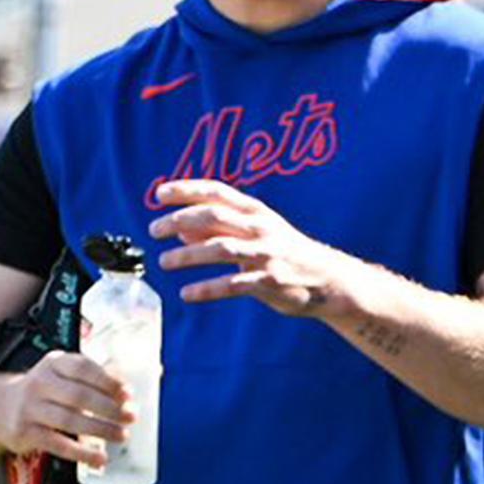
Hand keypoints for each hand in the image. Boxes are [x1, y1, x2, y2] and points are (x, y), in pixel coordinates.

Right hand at [0, 348, 129, 466]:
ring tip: (121, 436)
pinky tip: (100, 459)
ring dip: (100, 430)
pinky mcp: (25, 432)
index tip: (127, 394)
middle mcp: (39, 382)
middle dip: (109, 408)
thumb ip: (92, 379)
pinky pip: (58, 444)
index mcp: (53, 364)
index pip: (82, 367)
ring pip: (70, 420)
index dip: (107, 381)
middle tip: (130, 417)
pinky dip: (82, 453)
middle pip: (79, 395)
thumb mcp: (61, 375)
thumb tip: (128, 392)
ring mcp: (30, 408)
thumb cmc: (43, 391)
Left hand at [151, 178, 347, 314]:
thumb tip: (180, 229)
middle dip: (178, 220)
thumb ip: (219, 230)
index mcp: (256, 212)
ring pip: (219, 249)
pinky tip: (187, 293)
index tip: (158, 193)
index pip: (216, 191)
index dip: (186, 190)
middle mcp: (260, 229)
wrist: (329, 280)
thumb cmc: (287, 254)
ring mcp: (266, 255)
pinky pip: (232, 285)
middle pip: (213, 216)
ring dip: (187, 255)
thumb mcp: (255, 234)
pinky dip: (207, 289)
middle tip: (154, 230)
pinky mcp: (269, 282)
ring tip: (164, 262)